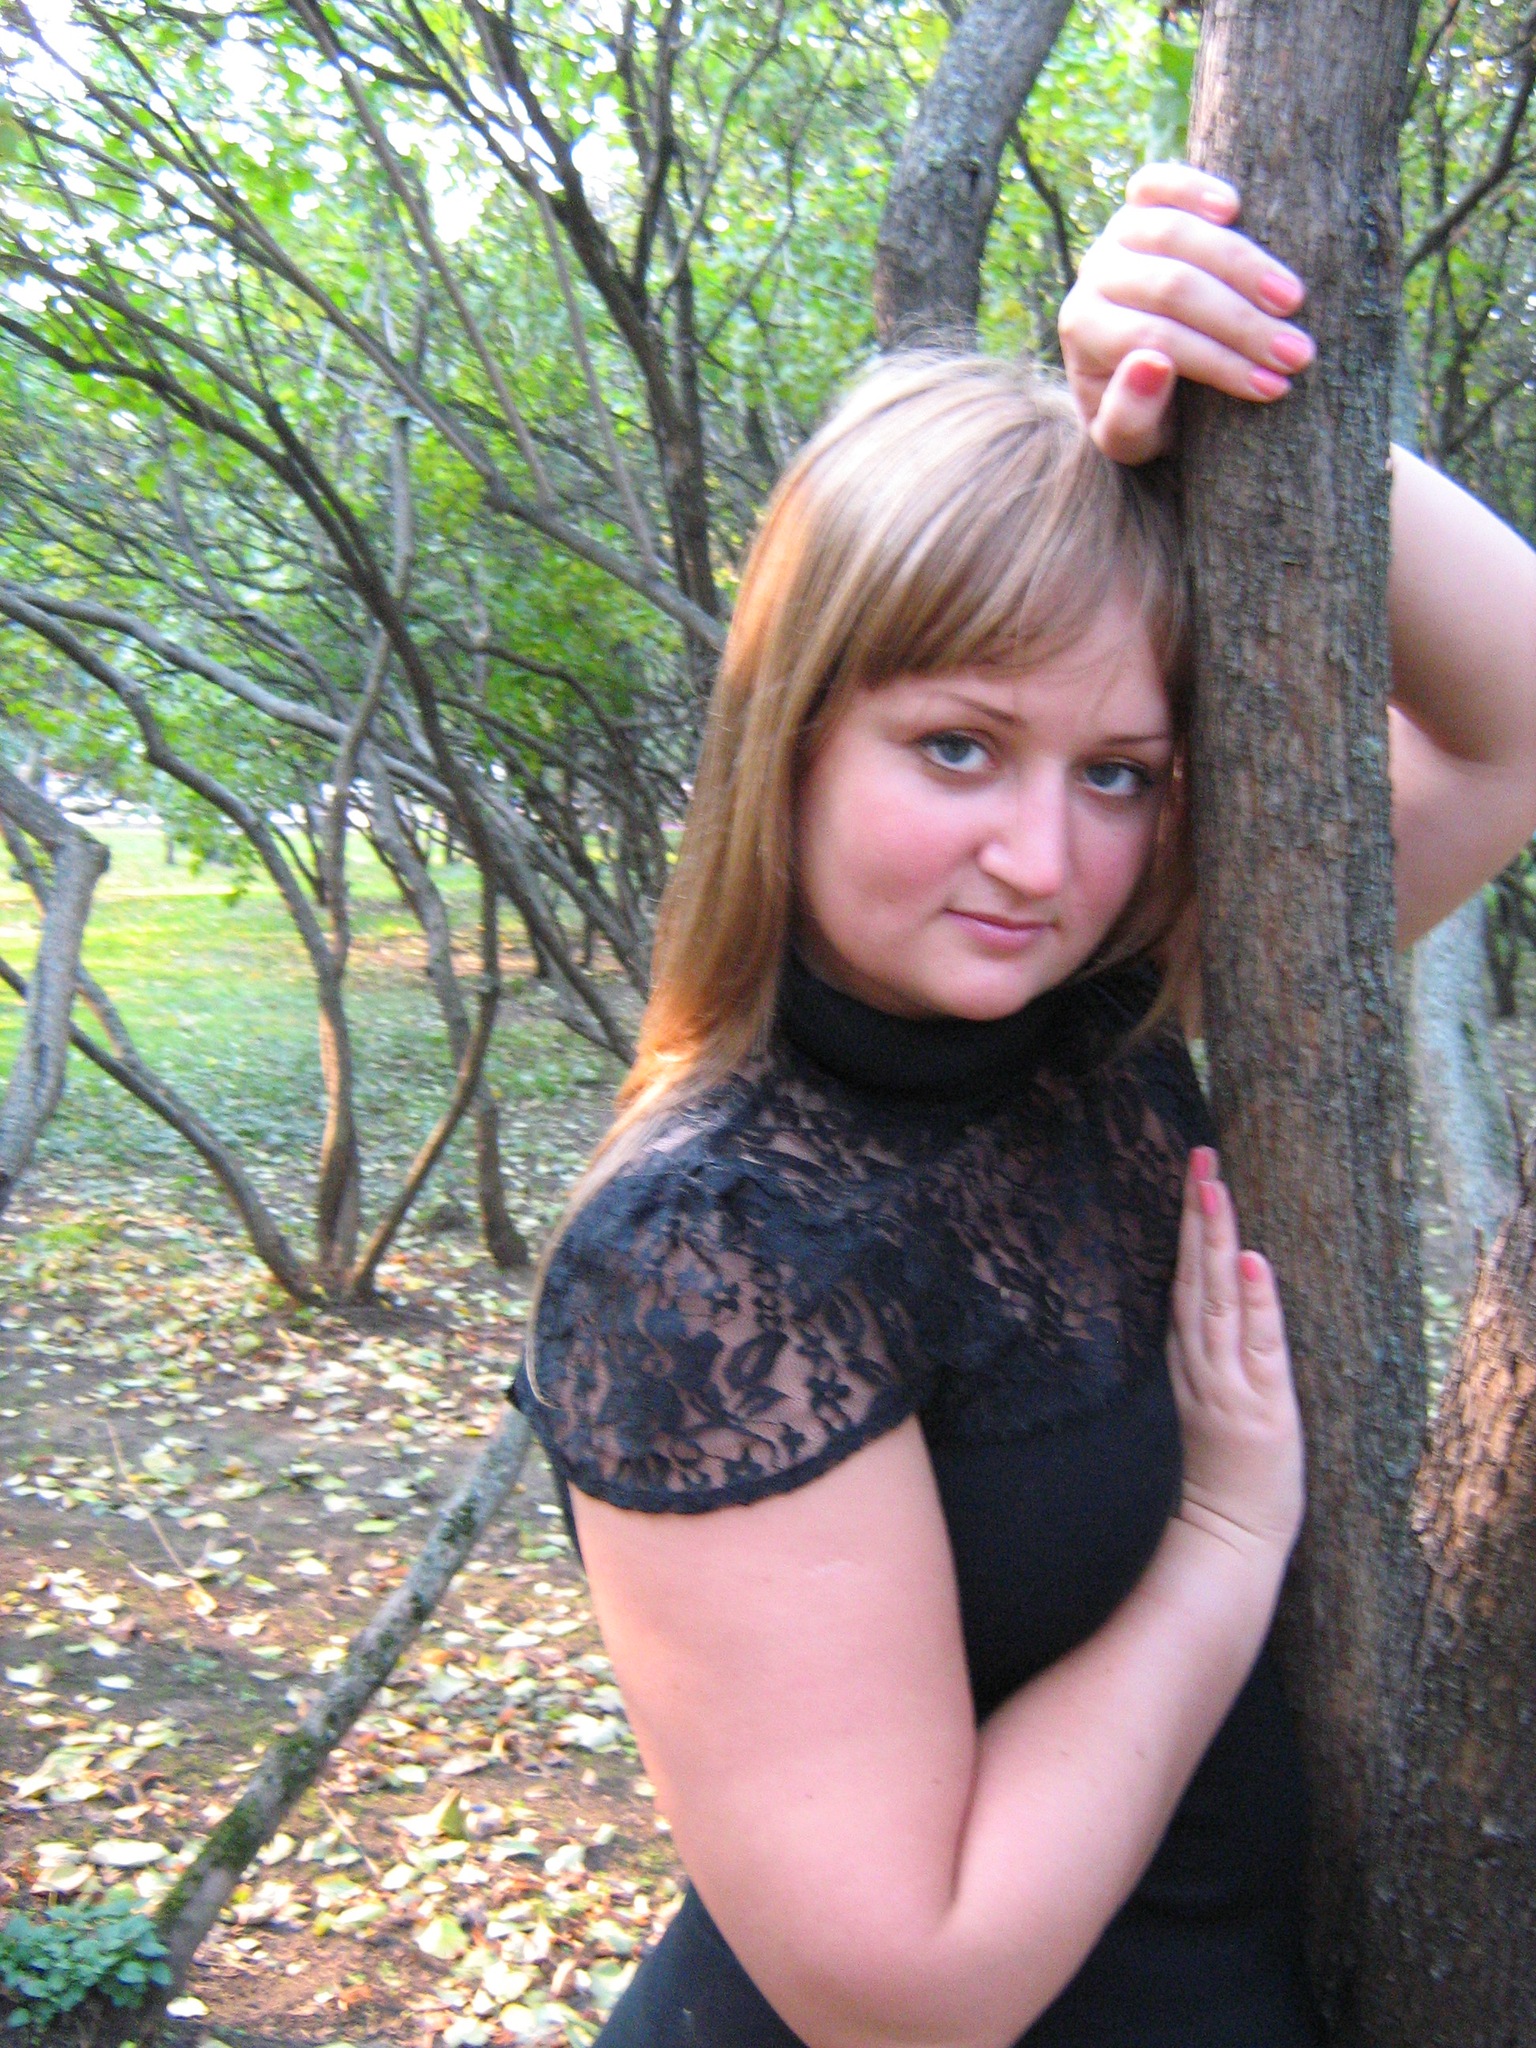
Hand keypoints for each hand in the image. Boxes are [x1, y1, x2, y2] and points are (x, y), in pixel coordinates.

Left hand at [1058, 162, 1315, 464]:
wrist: (1137, 369)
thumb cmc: (1142, 411)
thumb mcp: (1129, 440)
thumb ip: (1129, 417)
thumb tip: (1153, 362)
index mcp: (1083, 332)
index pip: (1155, 340)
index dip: (1219, 363)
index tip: (1273, 387)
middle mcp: (1093, 276)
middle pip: (1172, 287)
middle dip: (1241, 322)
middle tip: (1298, 353)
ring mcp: (1114, 234)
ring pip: (1176, 234)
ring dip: (1243, 265)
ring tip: (1293, 300)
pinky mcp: (1136, 204)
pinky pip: (1156, 183)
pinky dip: (1192, 188)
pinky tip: (1235, 207)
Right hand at [1166, 1148, 1304, 1559]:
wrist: (1223, 1543)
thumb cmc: (1213, 1483)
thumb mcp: (1192, 1412)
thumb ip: (1189, 1363)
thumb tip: (1191, 1313)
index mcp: (1181, 1363)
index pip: (1179, 1280)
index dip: (1182, 1226)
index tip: (1186, 1174)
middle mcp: (1198, 1364)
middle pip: (1193, 1275)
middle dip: (1196, 1211)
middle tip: (1199, 1154)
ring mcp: (1228, 1382)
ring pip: (1217, 1297)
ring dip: (1215, 1239)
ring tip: (1214, 1185)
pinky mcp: (1262, 1405)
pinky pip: (1258, 1343)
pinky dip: (1254, 1301)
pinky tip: (1250, 1260)